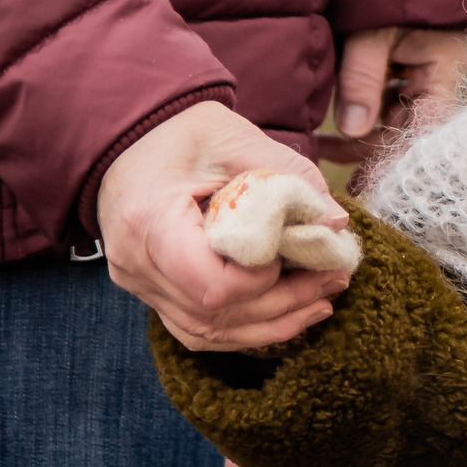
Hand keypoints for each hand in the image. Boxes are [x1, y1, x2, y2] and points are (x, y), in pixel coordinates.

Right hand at [101, 101, 348, 350]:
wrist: (129, 139)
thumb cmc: (180, 134)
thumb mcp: (235, 137)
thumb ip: (289, 176)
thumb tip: (337, 224)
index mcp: (149, 223)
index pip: (211, 284)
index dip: (260, 280)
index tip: (289, 250)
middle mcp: (136, 264)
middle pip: (216, 314)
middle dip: (284, 303)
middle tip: (335, 278)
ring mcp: (139, 284)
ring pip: (208, 332)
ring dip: (271, 323)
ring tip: (321, 302)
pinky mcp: (151, 292)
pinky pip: (197, 330)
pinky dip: (244, 329)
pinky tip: (285, 315)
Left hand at [319, 27, 466, 167]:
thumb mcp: (371, 35)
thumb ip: (361, 79)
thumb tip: (351, 130)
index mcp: (443, 75)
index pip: (424, 130)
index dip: (394, 158)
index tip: (362, 181)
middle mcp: (436, 84)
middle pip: (405, 130)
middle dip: (366, 148)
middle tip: (326, 157)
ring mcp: (420, 80)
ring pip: (391, 120)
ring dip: (359, 133)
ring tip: (323, 144)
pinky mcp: (405, 75)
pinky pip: (384, 104)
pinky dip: (361, 113)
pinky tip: (335, 124)